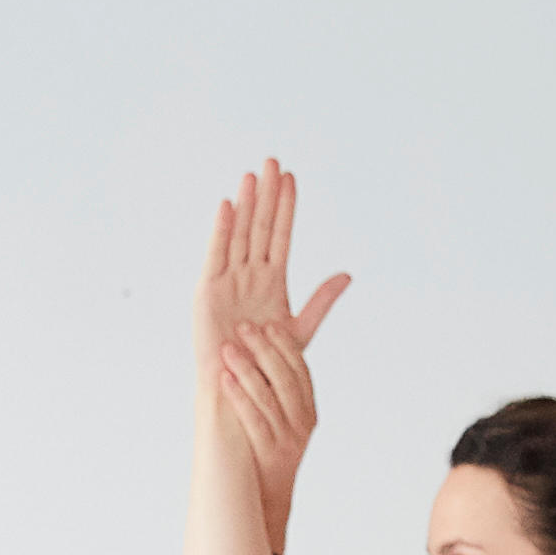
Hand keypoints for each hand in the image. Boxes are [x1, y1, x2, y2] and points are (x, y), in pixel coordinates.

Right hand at [196, 161, 347, 503]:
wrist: (240, 394)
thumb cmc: (266, 368)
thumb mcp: (300, 330)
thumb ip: (321, 301)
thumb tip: (347, 275)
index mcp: (271, 282)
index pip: (280, 235)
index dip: (286, 207)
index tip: (292, 178)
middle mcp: (248, 276)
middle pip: (259, 227)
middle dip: (267, 195)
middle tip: (273, 160)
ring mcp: (227, 282)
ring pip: (239, 235)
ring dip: (246, 205)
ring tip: (252, 174)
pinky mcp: (208, 293)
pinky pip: (216, 256)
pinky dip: (221, 231)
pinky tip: (227, 206)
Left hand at [214, 316, 325, 500]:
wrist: (264, 498)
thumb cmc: (266, 452)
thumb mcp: (281, 421)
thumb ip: (275, 391)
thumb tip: (257, 352)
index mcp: (308, 411)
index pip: (300, 371)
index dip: (285, 346)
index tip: (268, 325)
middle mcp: (301, 424)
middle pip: (286, 379)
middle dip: (264, 350)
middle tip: (244, 328)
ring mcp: (287, 439)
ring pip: (269, 397)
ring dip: (247, 369)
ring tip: (229, 349)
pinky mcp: (268, 452)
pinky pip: (254, 419)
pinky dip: (239, 397)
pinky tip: (225, 379)